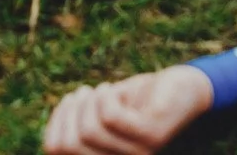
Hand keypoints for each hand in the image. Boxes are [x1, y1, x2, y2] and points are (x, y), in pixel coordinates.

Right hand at [43, 66, 213, 153]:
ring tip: (102, 90)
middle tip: (84, 93)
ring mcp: (137, 153)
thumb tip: (52, 143)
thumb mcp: (104, 113)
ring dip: (89, 102)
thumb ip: (82, 125)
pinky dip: (105, 98)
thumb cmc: (139, 100)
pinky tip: (113, 90)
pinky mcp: (151, 136)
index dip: (55, 123)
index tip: (67, 101)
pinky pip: (111, 117)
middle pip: (70, 143)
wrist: (184, 89)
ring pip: (89, 129)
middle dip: (70, 112)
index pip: (57, 151)